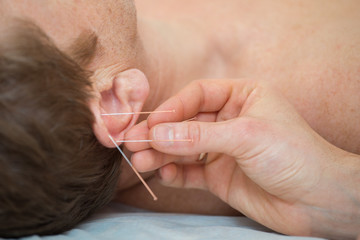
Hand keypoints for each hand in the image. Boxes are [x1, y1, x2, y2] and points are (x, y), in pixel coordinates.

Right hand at [126, 79, 359, 238]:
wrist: (318, 200)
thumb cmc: (293, 155)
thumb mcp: (245, 136)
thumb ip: (199, 136)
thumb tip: (157, 134)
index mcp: (241, 97)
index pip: (197, 95)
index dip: (173, 107)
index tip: (152, 124)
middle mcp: (229, 120)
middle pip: (185, 122)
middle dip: (160, 133)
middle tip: (133, 143)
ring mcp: (222, 149)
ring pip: (183, 147)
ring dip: (161, 154)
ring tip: (140, 161)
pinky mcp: (219, 175)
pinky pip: (190, 171)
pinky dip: (175, 173)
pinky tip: (164, 174)